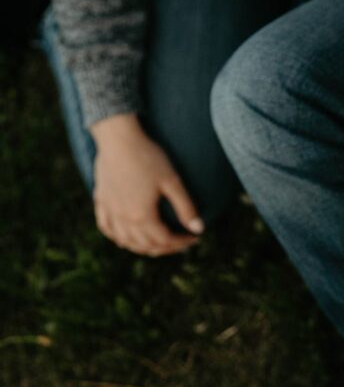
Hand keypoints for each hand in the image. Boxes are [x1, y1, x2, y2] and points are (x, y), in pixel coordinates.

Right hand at [91, 114, 201, 255]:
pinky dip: (118, 237)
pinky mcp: (101, 201)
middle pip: (145, 245)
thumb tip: (198, 229)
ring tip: (159, 244)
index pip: (164, 240)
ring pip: (125, 241)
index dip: (182, 242)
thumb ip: (185, 207)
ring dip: (143, 247)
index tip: (195, 237)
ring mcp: (109, 211)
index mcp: (142, 215)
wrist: (118, 139)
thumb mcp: (172, 181)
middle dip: (166, 248)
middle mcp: (123, 218)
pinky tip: (126, 237)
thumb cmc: (148, 157)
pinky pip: (106, 228)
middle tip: (181, 243)